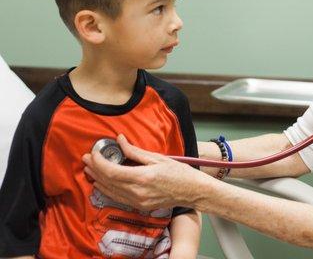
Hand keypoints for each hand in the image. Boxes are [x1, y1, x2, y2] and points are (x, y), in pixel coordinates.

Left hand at [83, 134, 212, 210]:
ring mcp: (138, 202)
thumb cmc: (179, 173)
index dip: (99, 162)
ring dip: (98, 180)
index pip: (112, 172)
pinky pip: (118, 197)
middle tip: (86, 158)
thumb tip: (120, 140)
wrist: (192, 191)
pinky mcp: (140, 206)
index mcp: (142, 178)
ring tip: (89, 169)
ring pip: (110, 192)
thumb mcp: (158, 158)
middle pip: (108, 182)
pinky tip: (102, 182)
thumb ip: (135, 151)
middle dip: (95, 169)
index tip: (94, 152)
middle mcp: (137, 193)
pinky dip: (107, 189)